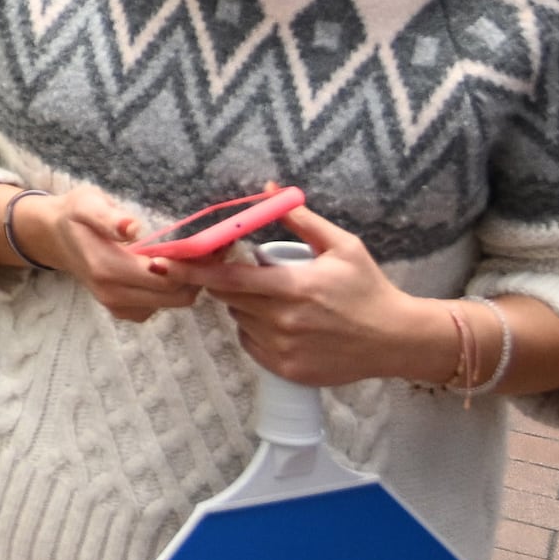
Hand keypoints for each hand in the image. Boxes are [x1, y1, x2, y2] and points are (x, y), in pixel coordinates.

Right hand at [6, 187, 203, 323]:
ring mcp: (118, 306)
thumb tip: (133, 228)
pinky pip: (162, 305)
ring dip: (189, 282)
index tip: (212, 242)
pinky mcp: (124, 310)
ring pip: (173, 302)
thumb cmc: (75, 215)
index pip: (166, 277)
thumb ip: (108, 217)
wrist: (54, 237)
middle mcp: (113, 293)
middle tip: (212, 248)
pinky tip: (175, 267)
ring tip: (196, 255)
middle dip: (198, 274)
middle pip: (176, 295)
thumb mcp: (87, 204)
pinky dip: (174, 289)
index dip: (193, 263)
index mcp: (107, 268)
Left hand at [193, 203, 448, 386]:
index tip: (162, 262)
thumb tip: (268, 189)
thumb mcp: (342, 246)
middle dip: (228, 283)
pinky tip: (283, 323)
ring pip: (240, 320)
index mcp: (294, 288)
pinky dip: (256, 331)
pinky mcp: (287, 370)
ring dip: (245, 306)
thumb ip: (301, 219)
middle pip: (228, 299)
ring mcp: (284, 349)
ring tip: (279, 299)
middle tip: (253, 274)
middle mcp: (284, 322)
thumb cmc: (369, 288)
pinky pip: (252, 344)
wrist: (396, 340)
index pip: (228, 279)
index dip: (193, 270)